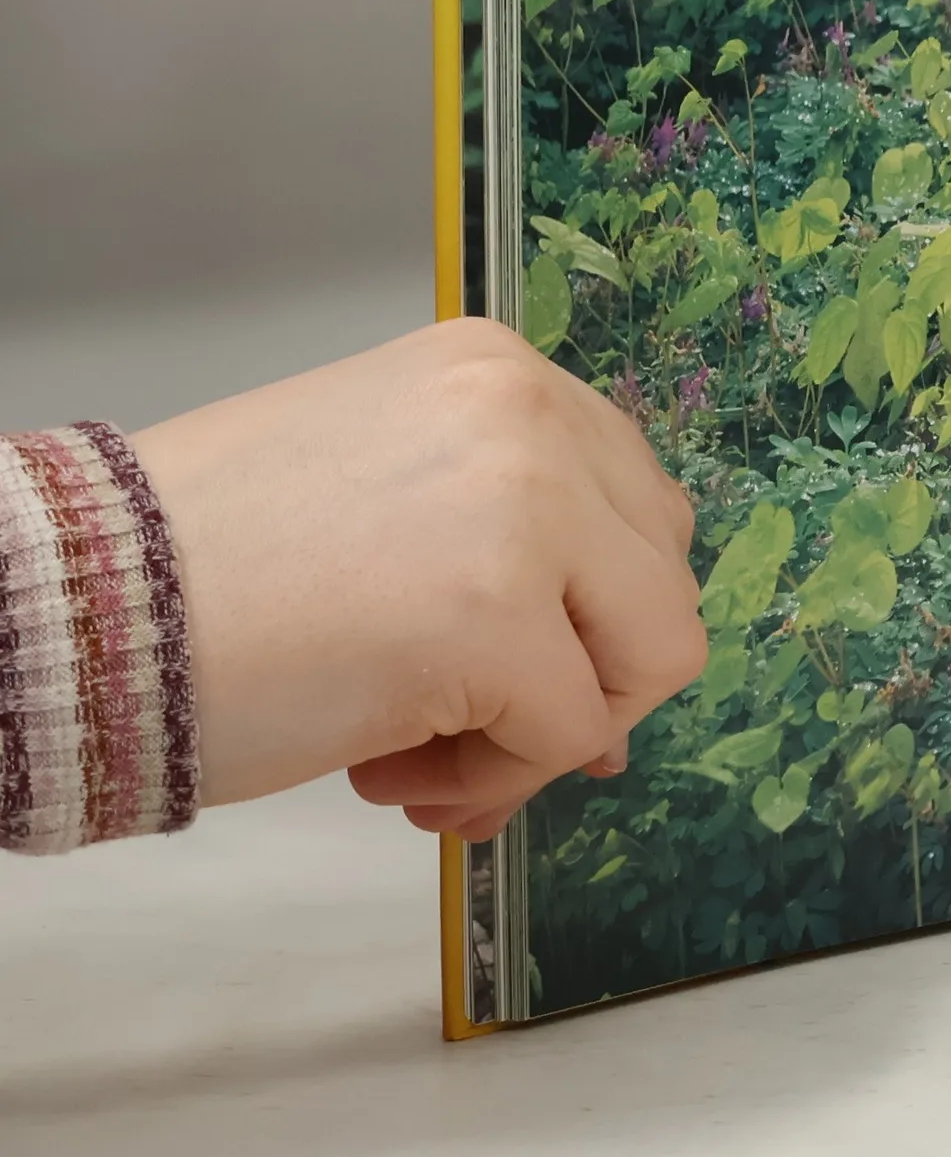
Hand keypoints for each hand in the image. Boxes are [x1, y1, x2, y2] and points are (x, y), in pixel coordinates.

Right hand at [130, 319, 704, 841]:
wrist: (82, 604)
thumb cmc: (214, 558)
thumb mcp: (402, 496)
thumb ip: (519, 557)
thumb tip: (607, 702)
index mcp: (505, 374)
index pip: (637, 505)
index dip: (591, 610)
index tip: (514, 659)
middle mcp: (535, 416)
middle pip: (661, 581)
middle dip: (585, 675)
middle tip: (472, 723)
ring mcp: (530, 511)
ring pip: (653, 656)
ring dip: (548, 731)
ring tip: (425, 755)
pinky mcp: (502, 621)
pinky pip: (569, 736)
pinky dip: (495, 782)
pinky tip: (388, 770)